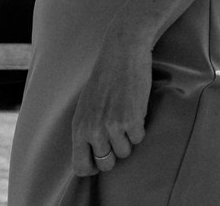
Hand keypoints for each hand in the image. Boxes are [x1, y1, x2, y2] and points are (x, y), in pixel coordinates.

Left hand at [67, 24, 152, 175]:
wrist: (122, 53)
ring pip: (125, 152)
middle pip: (107, 164)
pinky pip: (139, 138)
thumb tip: (90, 157)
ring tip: (126, 116)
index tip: (102, 160)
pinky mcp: (132, 120)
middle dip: (115, 154)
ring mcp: (112, 127)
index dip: (94, 168)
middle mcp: (93, 131)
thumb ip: (86, 131)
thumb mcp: (85, 107)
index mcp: (78, 128)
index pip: (81, 167)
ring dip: (129, 138)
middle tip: (118, 135)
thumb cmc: (105, 78)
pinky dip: (141, 127)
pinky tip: (135, 109)